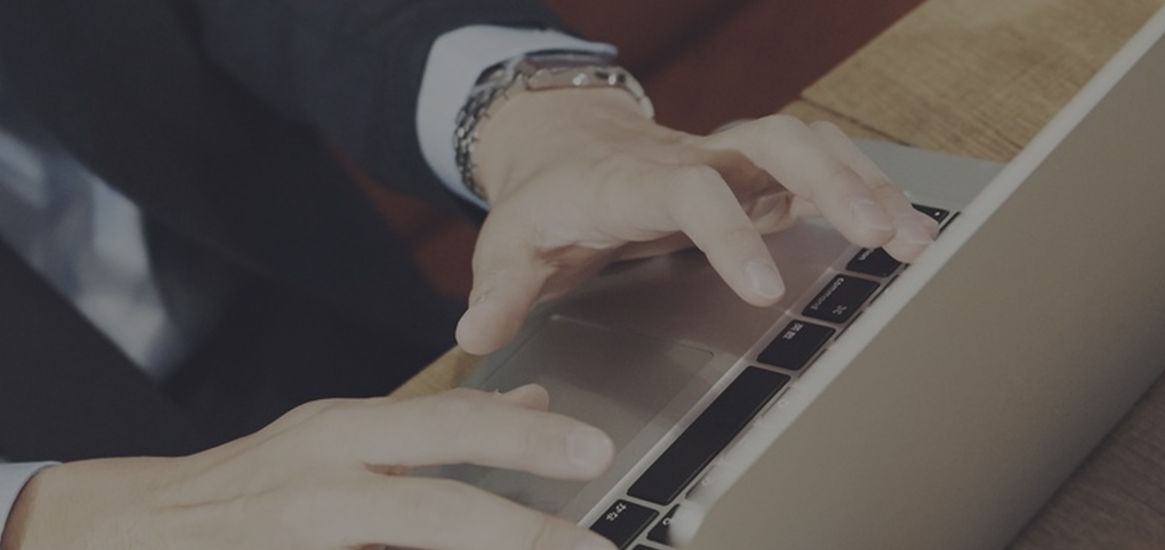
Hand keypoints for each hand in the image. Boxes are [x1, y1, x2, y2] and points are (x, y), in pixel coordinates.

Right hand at [1, 385, 619, 549]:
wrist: (133, 529)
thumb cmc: (249, 488)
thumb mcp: (340, 439)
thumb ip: (435, 428)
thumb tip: (537, 409)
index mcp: (339, 434)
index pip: (448, 425)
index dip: (526, 442)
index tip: (596, 453)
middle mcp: (319, 485)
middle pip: (438, 506)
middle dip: (525, 530)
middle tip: (599, 548)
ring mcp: (299, 535)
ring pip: (415, 537)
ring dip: (490, 548)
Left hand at [454, 89, 940, 354]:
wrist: (558, 148)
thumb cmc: (541, 201)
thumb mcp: (508, 244)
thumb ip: (498, 290)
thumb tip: (475, 332)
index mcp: (631, 183)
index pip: (689, 192)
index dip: (727, 234)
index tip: (761, 287)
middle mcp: (691, 161)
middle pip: (770, 144)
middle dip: (830, 184)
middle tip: (880, 236)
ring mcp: (728, 164)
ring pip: (805, 145)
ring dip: (862, 183)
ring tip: (913, 238)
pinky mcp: (752, 178)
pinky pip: (816, 165)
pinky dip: (863, 187)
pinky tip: (903, 225)